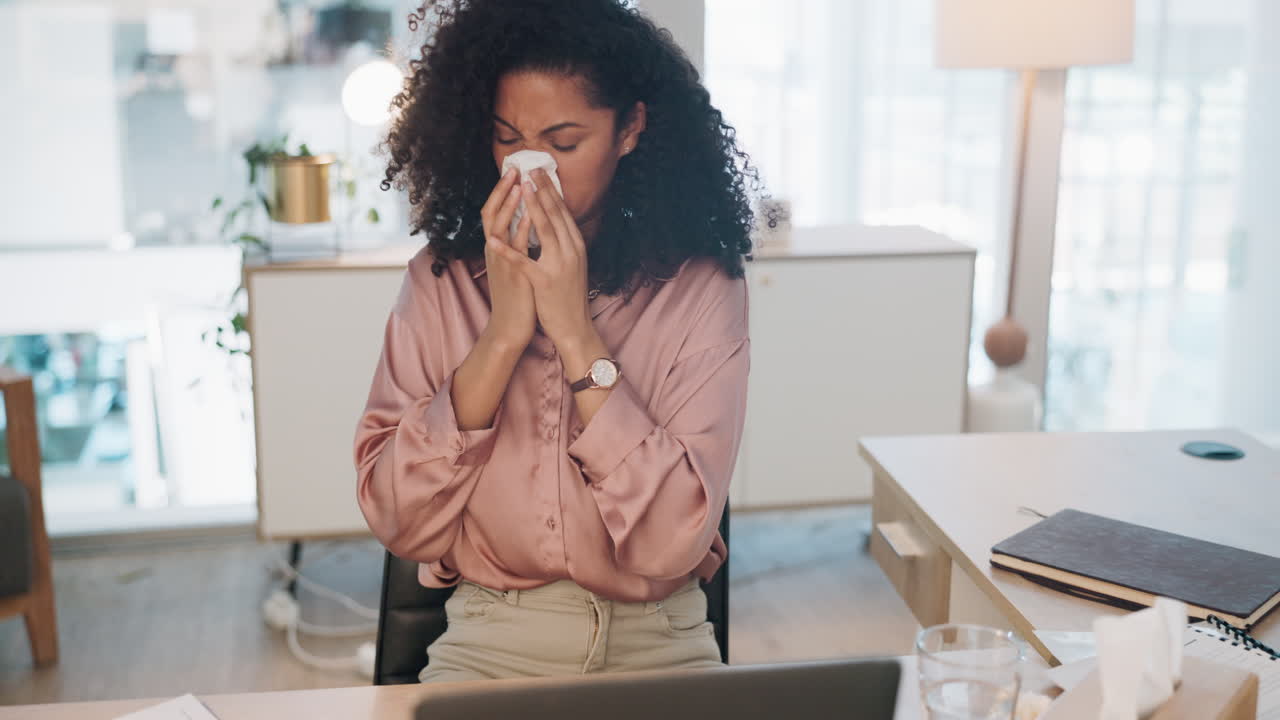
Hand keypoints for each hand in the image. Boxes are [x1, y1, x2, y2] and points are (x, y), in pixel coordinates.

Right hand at [479, 168, 535, 350]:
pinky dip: (520, 230)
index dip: (501, 191)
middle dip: (502, 189)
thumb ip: (516, 245)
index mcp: (497, 247)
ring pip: (500, 226)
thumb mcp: (514, 265)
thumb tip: (526, 225)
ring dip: (510, 204)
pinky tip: (529, 215)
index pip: (495, 211)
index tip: (513, 171)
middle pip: (492, 212)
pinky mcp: (512, 274)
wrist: (510, 326)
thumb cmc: (516, 296)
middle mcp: (495, 251)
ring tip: (520, 183)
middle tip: (514, 167)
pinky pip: (515, 248)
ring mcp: (502, 261)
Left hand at [485, 169, 592, 350]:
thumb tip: (554, 223)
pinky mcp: (544, 282)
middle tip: (531, 168)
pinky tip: (493, 238)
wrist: (575, 327)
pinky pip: (523, 262)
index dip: (551, 190)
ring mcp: (559, 265)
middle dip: (541, 189)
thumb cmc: (568, 297)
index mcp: (575, 246)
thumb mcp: (571, 265)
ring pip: (544, 230)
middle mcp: (571, 251)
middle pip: (555, 214)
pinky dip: (508, 249)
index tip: (540, 171)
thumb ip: (564, 244)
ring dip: (531, 206)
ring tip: (520, 188)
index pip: (563, 212)